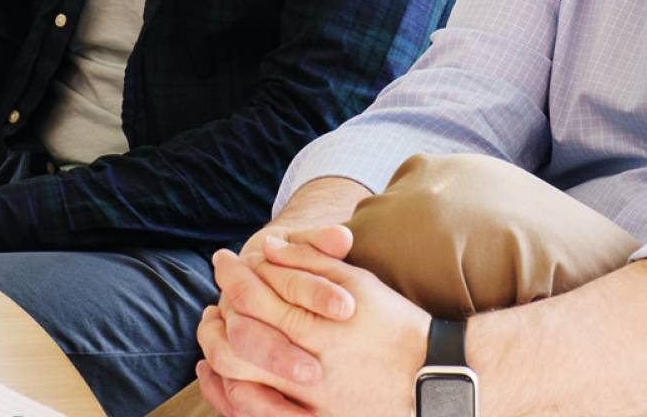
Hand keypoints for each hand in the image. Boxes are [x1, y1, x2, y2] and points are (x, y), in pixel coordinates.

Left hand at [202, 227, 429, 415]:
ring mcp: (309, 402)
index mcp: (318, 327)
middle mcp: (308, 367)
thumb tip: (266, 246)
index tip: (223, 261)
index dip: (232, 275)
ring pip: (240, 382)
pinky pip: (259, 416)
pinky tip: (224, 380)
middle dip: (216, 318)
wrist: (436, 377)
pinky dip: (232, 397)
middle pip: (238, 340)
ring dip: (217, 356)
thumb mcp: (358, 283)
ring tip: (211, 337)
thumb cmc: (397, 324)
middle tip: (210, 306)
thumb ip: (310, 262)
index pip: (254, 296)